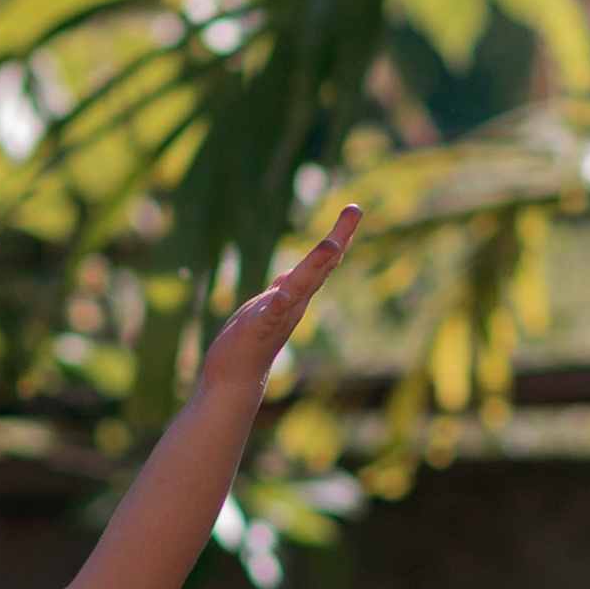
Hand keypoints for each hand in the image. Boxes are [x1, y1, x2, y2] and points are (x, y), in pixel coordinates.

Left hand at [197, 206, 359, 405]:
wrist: (235, 380)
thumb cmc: (250, 342)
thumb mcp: (271, 306)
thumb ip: (285, 289)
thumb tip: (294, 270)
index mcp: (296, 295)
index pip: (323, 263)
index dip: (340, 236)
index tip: (354, 209)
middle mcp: (294, 303)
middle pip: (320, 267)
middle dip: (338, 238)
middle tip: (354, 211)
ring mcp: (277, 317)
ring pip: (300, 288)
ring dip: (315, 266)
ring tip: (330, 245)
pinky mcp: (256, 331)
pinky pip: (270, 316)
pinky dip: (277, 305)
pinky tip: (283, 295)